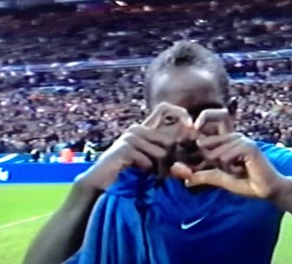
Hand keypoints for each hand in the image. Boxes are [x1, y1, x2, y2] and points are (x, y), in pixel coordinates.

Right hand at [79, 102, 193, 190]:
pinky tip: (135, 173)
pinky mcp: (126, 148)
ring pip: (162, 153)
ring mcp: (131, 137)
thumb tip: (188, 170)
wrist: (100, 184)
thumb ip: (171, 165)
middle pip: (169, 141)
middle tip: (162, 174)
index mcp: (145, 129)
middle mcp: (138, 129)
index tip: (191, 128)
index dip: (181, 114)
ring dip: (159, 170)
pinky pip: (149, 161)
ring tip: (148, 176)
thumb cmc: (129, 176)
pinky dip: (146, 172)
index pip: (165, 108)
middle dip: (171, 162)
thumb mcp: (153, 168)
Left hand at [171, 109, 284, 198]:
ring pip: (214, 153)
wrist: (267, 190)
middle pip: (204, 145)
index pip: (204, 133)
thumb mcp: (218, 178)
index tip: (199, 151)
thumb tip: (182, 176)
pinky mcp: (247, 147)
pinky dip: (230, 169)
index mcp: (226, 139)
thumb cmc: (245, 182)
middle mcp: (233, 135)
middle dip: (211, 163)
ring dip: (223, 168)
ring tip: (238, 170)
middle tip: (230, 169)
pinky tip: (242, 170)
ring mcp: (240, 139)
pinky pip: (224, 158)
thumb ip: (201, 175)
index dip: (196, 141)